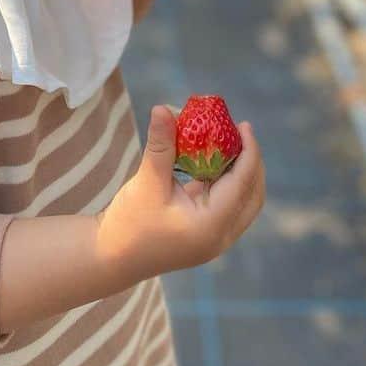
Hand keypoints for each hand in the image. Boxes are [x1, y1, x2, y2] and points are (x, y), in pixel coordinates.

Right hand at [95, 105, 264, 287]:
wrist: (112, 257)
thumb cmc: (130, 222)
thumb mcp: (147, 182)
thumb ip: (161, 145)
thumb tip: (163, 108)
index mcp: (212, 225)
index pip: (243, 183)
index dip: (249, 152)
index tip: (244, 124)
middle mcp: (220, 236)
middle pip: (253, 195)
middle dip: (252, 162)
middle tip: (241, 132)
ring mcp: (214, 239)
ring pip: (244, 203)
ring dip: (242, 173)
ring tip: (230, 143)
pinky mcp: (205, 236)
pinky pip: (228, 206)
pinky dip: (228, 183)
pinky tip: (213, 162)